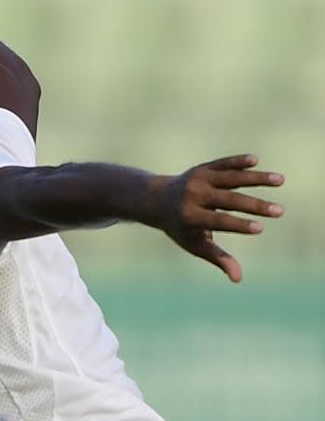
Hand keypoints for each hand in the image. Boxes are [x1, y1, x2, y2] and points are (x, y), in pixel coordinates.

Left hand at [150, 154, 284, 282]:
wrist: (156, 200)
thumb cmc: (180, 228)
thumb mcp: (194, 244)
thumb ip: (217, 258)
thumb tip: (238, 278)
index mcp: (190, 216)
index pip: (218, 221)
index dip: (238, 225)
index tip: (260, 228)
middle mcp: (194, 195)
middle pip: (229, 200)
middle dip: (255, 206)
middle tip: (280, 212)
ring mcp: (198, 179)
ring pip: (231, 177)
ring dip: (256, 178)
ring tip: (280, 180)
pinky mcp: (203, 168)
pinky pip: (223, 164)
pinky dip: (237, 161)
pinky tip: (255, 160)